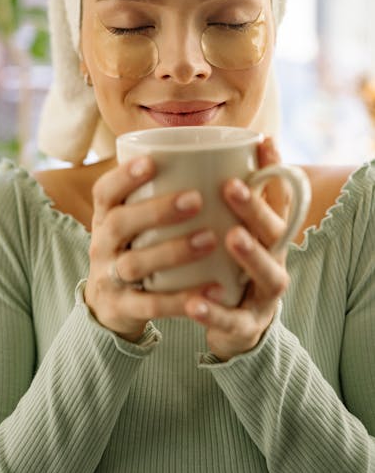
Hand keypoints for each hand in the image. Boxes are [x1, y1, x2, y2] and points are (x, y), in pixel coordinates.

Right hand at [84, 156, 217, 341]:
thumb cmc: (137, 247)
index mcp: (105, 217)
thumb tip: (217, 154)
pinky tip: (213, 289)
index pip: (104, 191)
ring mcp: (109, 278)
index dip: (123, 176)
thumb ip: (160, 192)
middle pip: (119, 223)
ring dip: (172, 251)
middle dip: (157, 210)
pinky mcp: (122, 309)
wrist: (110, 305)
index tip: (152, 161)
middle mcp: (102, 245)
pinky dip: (181, 300)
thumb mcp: (135, 221)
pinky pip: (150, 306)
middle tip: (196, 199)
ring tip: (210, 239)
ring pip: (134, 264)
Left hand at [184, 138, 290, 360]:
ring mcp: (265, 296)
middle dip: (255, 209)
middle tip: (231, 187)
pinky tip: (193, 302)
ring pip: (269, 275)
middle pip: (276, 233)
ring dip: (251, 255)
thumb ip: (218, 200)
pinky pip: (234, 322)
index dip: (274, 171)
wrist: (234, 330)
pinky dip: (215, 313)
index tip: (263, 142)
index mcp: (269, 236)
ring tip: (230, 237)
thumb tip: (192, 150)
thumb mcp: (227, 231)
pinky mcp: (247, 327)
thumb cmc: (228, 268)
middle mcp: (275, 261)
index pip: (279, 199)